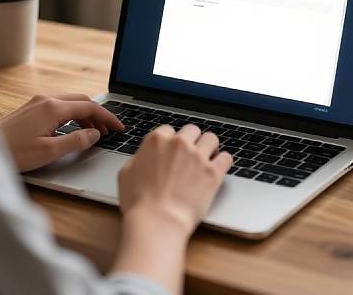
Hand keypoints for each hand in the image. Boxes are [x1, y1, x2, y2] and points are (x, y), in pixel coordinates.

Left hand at [0, 94, 123, 171]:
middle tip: (108, 131)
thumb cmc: (12, 152)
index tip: (119, 127)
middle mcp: (47, 100)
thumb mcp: (49, 151)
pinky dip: (73, 114)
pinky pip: (60, 105)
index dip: (108, 117)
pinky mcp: (32, 107)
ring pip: (72, 102)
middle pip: (83, 100)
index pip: (90, 107)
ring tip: (94, 132)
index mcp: (53, 108)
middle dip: (99, 114)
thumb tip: (95, 134)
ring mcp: (38, 101)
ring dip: (86, 114)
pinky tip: (74, 128)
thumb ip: (76, 141)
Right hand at [113, 124, 231, 293]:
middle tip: (189, 154)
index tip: (171, 151)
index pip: (168, 130)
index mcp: (157, 140)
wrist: (158, 221)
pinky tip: (218, 168)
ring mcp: (198, 156)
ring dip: (209, 147)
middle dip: (191, 140)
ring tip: (206, 158)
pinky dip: (222, 161)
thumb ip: (139, 158)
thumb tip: (145, 157)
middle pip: (192, 130)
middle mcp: (180, 143)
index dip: (169, 142)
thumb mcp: (126, 174)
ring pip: (211, 138)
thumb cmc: (138, 202)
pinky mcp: (213, 172)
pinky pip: (226, 157)